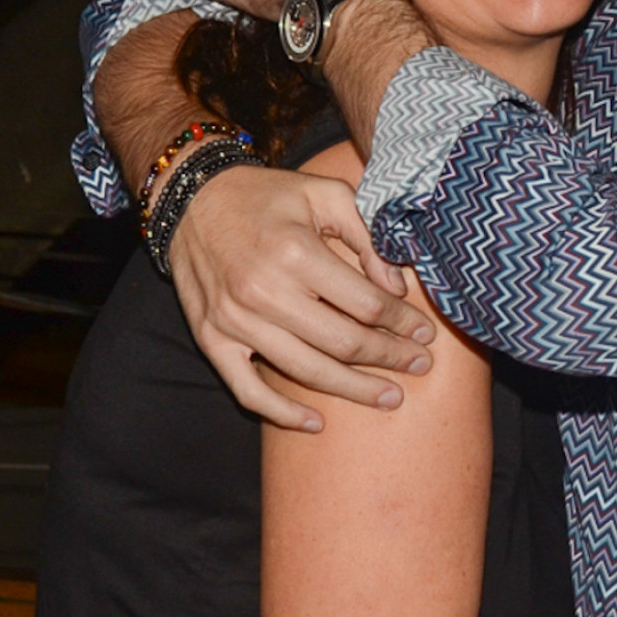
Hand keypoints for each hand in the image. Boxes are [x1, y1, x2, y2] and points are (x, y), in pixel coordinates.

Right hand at [168, 163, 435, 428]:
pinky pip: (248, 391)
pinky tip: (316, 422)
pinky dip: (282, 413)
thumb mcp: (323, 194)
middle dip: (390, 358)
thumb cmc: (265, 196)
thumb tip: (397, 286)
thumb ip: (366, 236)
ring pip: (306, 371)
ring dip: (353, 390)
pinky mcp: (212, 339)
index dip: (402, 323)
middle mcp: (263, 291)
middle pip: (343, 343)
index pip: (365, 304)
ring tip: (389, 397)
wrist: (191, 200)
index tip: (425, 333)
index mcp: (295, 253)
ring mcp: (235, 321)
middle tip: (420, 366)